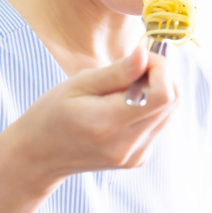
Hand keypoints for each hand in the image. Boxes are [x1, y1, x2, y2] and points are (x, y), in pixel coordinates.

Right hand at [0, 42, 178, 199]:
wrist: (40, 155)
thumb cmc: (52, 114)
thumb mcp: (78, 84)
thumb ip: (117, 72)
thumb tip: (145, 53)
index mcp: (108, 124)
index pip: (162, 96)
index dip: (161, 70)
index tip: (143, 57)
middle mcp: (126, 145)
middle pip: (171, 103)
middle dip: (161, 76)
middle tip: (135, 67)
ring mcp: (134, 155)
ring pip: (170, 113)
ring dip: (157, 92)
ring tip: (125, 87)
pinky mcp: (138, 159)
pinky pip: (159, 125)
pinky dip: (151, 108)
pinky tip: (124, 106)